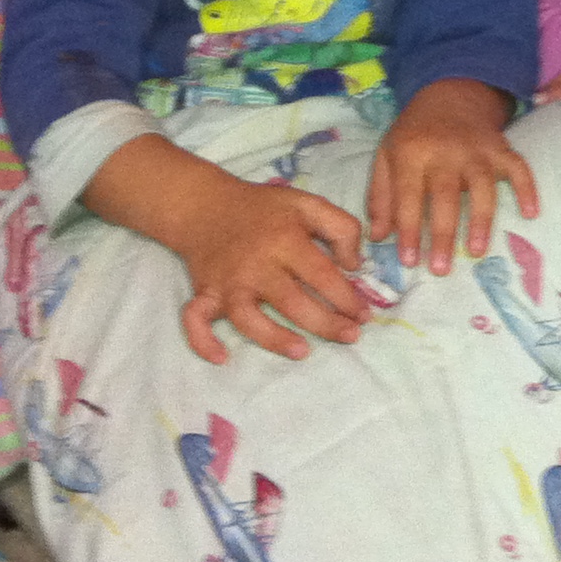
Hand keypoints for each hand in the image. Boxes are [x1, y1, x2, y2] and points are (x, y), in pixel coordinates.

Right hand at [81, 135, 366, 364]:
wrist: (205, 205)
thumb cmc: (263, 209)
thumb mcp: (307, 203)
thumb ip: (341, 227)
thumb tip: (354, 266)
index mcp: (284, 239)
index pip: (321, 274)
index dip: (347, 297)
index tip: (365, 315)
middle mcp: (256, 264)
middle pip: (291, 302)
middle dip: (325, 324)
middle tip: (351, 337)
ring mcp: (228, 282)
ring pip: (248, 318)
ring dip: (274, 339)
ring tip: (302, 352)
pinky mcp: (205, 292)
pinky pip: (195, 320)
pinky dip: (203, 341)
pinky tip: (221, 358)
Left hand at [368, 78, 539, 274]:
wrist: (450, 93)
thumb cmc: (415, 133)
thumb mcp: (387, 155)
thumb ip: (381, 195)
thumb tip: (378, 236)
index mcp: (412, 153)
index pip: (408, 196)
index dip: (408, 229)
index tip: (409, 261)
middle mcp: (445, 151)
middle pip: (445, 195)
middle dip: (443, 233)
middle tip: (441, 269)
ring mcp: (476, 150)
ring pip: (482, 185)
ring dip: (481, 219)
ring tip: (476, 251)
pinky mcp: (500, 148)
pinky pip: (517, 167)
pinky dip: (527, 188)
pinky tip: (531, 213)